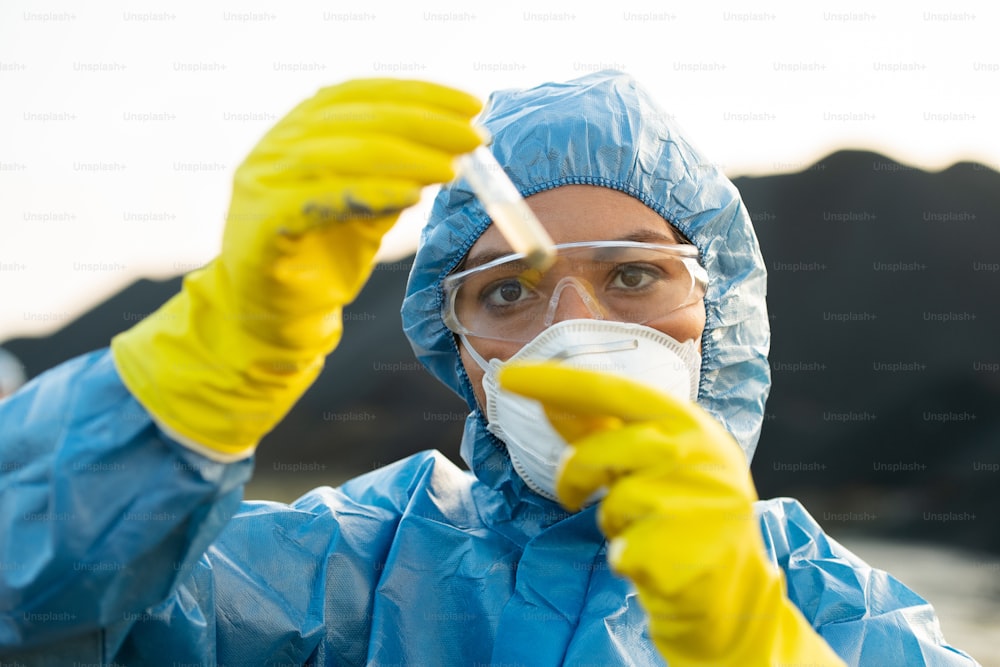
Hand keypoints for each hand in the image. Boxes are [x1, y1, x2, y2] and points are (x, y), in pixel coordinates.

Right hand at [222, 78, 483, 348]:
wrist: (271, 317)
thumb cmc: (321, 258)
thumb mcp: (368, 208)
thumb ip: (396, 176)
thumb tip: (451, 149)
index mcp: (300, 130)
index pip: (363, 95)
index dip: (419, 94)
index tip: (471, 105)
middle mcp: (277, 146)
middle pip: (358, 118)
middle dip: (424, 123)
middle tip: (474, 137)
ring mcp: (264, 181)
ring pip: (341, 153)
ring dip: (405, 156)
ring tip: (452, 167)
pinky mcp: (262, 223)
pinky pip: (320, 200)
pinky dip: (369, 193)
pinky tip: (411, 195)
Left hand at [499, 362, 845, 666]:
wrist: (732, 592)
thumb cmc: (683, 514)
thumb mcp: (655, 462)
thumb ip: (607, 432)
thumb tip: (549, 402)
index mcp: (690, 423)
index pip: (614, 390)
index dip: (559, 381)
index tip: (508, 376)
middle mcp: (701, 455)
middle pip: (601, 450)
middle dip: (575, 472)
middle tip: (570, 494)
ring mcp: (699, 505)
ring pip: (612, 504)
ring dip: (613, 522)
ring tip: (642, 529)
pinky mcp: (685, 555)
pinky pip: (621, 550)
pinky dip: (625, 558)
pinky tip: (655, 561)